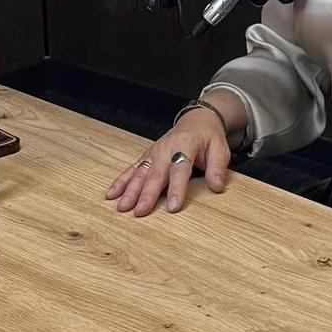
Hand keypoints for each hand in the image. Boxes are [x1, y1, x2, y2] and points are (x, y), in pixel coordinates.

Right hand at [105, 108, 231, 216]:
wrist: (197, 120)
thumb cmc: (209, 137)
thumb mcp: (220, 148)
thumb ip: (218, 168)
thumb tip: (217, 187)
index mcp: (186, 145)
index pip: (180, 169)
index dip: (176, 189)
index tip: (172, 208)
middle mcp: (166, 148)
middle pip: (156, 173)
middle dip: (147, 193)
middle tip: (140, 212)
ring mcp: (154, 152)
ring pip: (140, 172)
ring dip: (130, 190)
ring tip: (122, 207)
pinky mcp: (146, 156)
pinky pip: (132, 169)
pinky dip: (121, 181)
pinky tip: (111, 194)